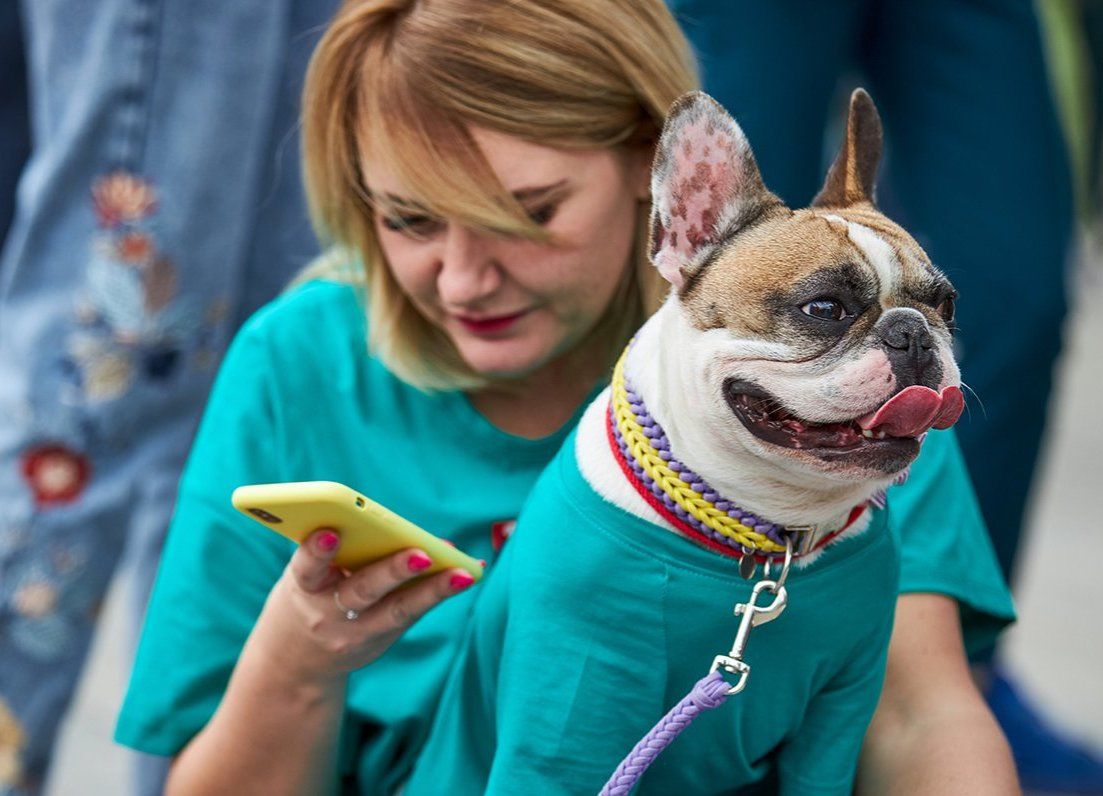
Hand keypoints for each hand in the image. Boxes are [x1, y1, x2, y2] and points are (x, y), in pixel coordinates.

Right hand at [255, 528, 475, 682]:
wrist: (297, 661)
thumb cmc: (309, 595)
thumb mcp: (305, 575)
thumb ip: (332, 551)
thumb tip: (388, 523)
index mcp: (302, 588)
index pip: (307, 568)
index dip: (316, 552)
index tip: (330, 533)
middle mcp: (328, 615)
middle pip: (363, 591)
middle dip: (393, 571)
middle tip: (421, 553)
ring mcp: (357, 633)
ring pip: (398, 609)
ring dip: (432, 589)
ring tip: (462, 573)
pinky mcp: (382, 640)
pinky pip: (413, 613)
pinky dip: (440, 591)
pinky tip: (466, 574)